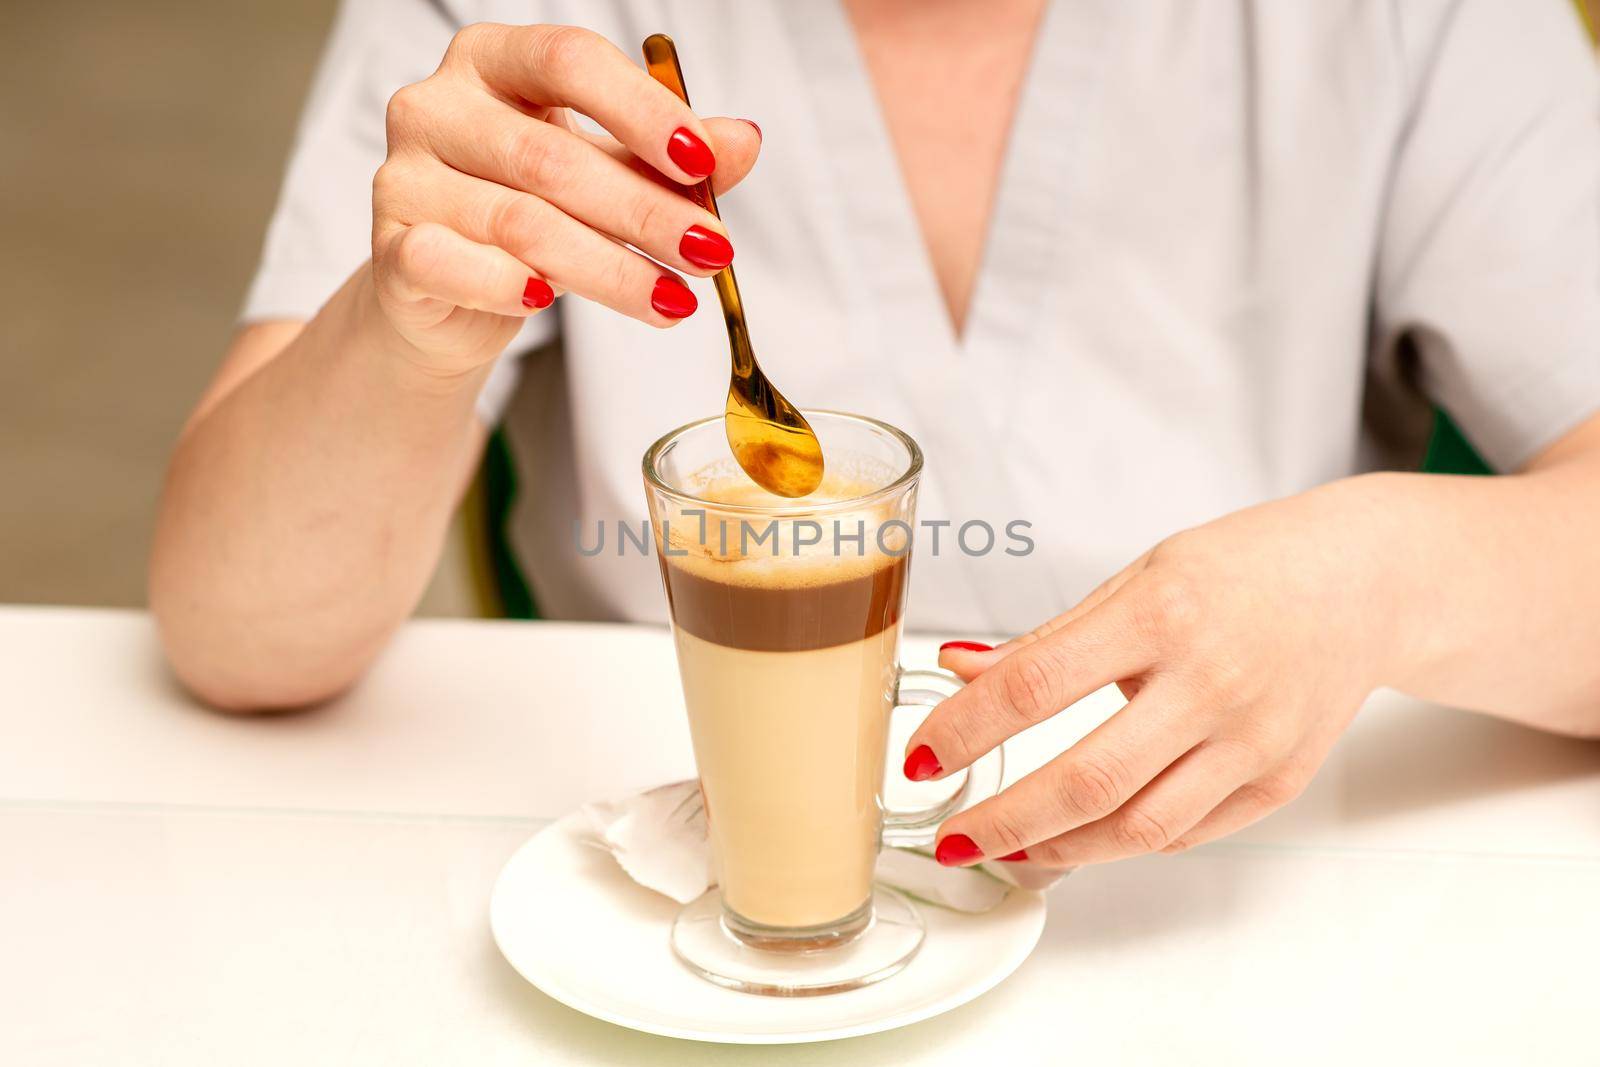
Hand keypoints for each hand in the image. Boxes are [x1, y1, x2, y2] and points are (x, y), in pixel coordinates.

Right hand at [369, 24, 761, 374]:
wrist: (445, 291)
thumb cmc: (531, 213)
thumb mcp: (608, 173)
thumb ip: (667, 156)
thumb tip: (743, 141)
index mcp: (493, 61)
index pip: (568, 59)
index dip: (640, 108)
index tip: (703, 161)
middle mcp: (437, 105)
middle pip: (552, 155)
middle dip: (646, 211)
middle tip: (711, 254)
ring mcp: (405, 176)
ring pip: (520, 221)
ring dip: (609, 267)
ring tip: (673, 301)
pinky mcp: (391, 249)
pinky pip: (452, 263)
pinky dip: (504, 284)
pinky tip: (546, 299)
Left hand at [907, 478, 1399, 867]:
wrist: (1362, 584)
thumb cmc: (1242, 571)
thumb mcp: (1138, 578)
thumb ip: (1049, 637)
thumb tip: (959, 668)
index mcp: (1162, 613)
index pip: (1036, 684)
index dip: (966, 729)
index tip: (921, 758)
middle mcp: (1211, 681)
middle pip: (1086, 779)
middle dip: (1001, 819)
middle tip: (949, 836)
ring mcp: (1253, 739)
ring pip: (1137, 826)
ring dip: (1056, 847)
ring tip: (1005, 844)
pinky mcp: (1279, 781)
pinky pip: (1184, 832)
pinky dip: (1121, 840)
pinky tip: (1080, 833)